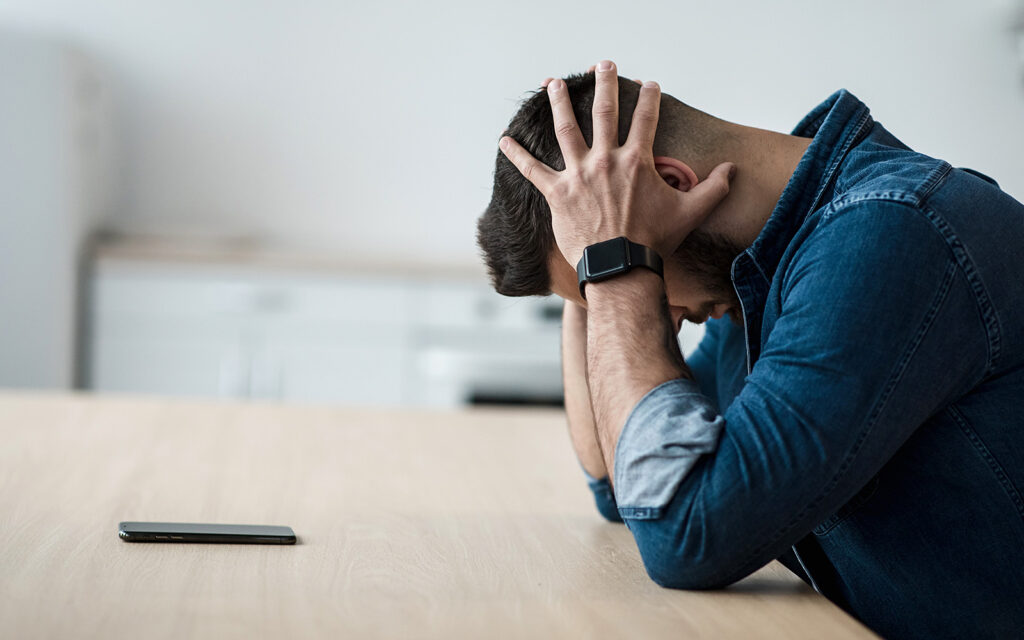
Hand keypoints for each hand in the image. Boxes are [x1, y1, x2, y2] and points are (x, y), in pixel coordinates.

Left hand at [501, 60, 735, 266]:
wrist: (620, 266)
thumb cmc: (654, 241)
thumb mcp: (690, 212)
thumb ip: (713, 188)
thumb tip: (732, 170)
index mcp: (636, 160)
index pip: (646, 118)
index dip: (651, 98)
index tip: (651, 83)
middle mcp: (606, 160)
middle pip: (604, 113)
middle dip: (604, 85)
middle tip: (602, 65)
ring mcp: (579, 175)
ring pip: (566, 130)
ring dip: (560, 104)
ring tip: (554, 84)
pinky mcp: (556, 194)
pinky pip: (532, 170)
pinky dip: (517, 155)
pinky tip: (504, 140)